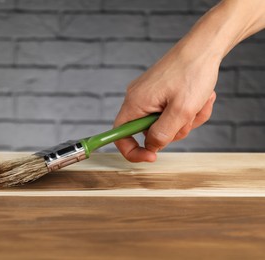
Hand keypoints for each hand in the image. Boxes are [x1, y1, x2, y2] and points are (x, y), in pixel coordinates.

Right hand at [114, 44, 218, 161]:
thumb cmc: (193, 73)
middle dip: (173, 130)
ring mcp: (148, 94)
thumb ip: (163, 133)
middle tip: (190, 117)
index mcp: (135, 103)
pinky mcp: (159, 91)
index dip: (132, 151)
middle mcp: (137, 98)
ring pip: (163, 122)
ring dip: (185, 119)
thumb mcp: (181, 110)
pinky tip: (200, 98)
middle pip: (148, 131)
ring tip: (200, 102)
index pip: (120, 135)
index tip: (151, 158)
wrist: (203, 46)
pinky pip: (170, 110)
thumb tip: (151, 147)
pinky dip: (186, 109)